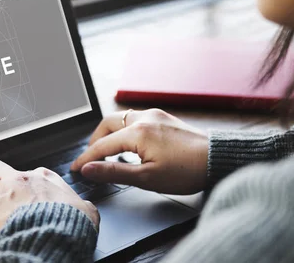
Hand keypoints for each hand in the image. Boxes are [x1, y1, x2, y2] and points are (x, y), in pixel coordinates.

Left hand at [0, 158, 99, 233]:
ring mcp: (2, 194)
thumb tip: (87, 210)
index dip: (21, 181)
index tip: (21, 190)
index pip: (27, 171)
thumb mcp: (86, 209)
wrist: (60, 233)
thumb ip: (83, 205)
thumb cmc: (73, 222)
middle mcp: (20, 180)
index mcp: (43, 177)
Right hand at [70, 109, 207, 194]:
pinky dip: (125, 130)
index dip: (86, 158)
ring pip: (121, 119)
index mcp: (138, 132)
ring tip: (108, 153)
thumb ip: (114, 172)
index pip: (102, 145)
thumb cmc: (187, 171)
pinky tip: (129, 145)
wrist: (218, 159)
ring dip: (110, 134)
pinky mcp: (164, 118)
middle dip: (95, 140)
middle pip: (107, 124)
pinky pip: (136, 119)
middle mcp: (144, 118)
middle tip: (91, 159)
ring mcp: (155, 115)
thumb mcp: (147, 178)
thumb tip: (89, 169)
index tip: (76, 169)